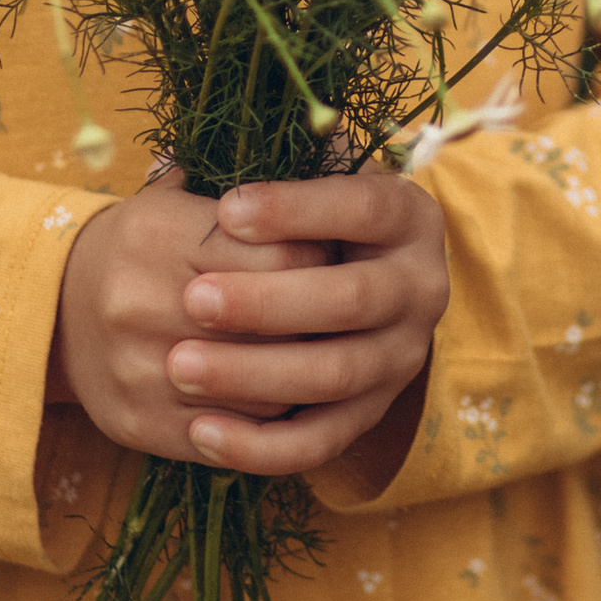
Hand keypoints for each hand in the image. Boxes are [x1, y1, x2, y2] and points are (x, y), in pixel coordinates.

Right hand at [48, 170, 332, 456]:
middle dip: (318, 320)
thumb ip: (240, 191)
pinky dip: (267, 421)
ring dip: (300, 376)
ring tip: (318, 354)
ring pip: (263, 389)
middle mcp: (140, 301)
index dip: (319, 256)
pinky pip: (232, 435)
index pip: (279, 253)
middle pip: (273, 324)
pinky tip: (282, 396)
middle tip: (341, 311)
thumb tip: (329, 155)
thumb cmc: (137, 248)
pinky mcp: (140, 423)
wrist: (54, 310)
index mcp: (157, 234)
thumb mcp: (172, 201)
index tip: (333, 256)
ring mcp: (138, 370)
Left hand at [168, 170, 448, 479]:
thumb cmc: (303, 214)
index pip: (363, 208)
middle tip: (192, 299)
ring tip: (178, 366)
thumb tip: (193, 155)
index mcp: (409, 216)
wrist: (342, 278)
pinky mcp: (370, 414)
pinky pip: (320, 441)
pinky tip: (200, 430)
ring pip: (335, 374)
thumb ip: (272, 158)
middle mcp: (421, 288)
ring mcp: (401, 358)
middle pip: (353, 299)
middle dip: (269, 303)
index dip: (297, 209)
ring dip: (255, 375)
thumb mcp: (305, 171)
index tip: (225, 210)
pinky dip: (261, 445)